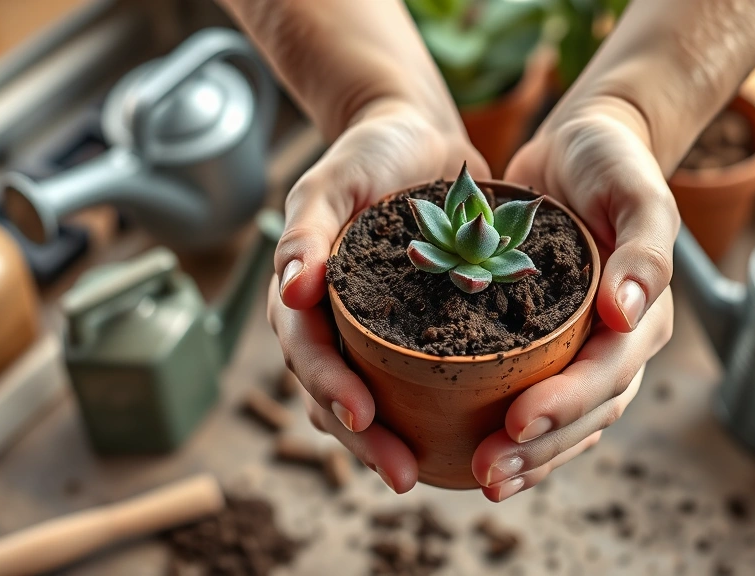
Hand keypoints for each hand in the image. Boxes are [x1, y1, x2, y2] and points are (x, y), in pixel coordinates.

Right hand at [269, 97, 489, 493]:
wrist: (417, 136)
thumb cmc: (370, 152)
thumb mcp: (335, 180)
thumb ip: (308, 229)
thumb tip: (289, 289)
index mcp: (307, 295)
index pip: (307, 353)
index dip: (330, 390)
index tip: (364, 418)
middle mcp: (336, 322)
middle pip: (335, 395)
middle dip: (365, 441)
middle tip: (403, 477)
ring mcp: (375, 332)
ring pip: (373, 399)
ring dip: (393, 441)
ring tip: (429, 474)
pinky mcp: (418, 330)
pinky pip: (418, 380)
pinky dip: (431, 412)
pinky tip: (465, 436)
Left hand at [471, 96, 677, 501]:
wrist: (583, 147)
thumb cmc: (612, 162)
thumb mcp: (636, 190)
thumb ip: (644, 250)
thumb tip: (626, 316)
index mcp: (644, 315)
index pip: (607, 375)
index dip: (565, 404)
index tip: (516, 421)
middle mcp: (618, 343)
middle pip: (587, 415)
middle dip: (540, 449)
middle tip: (487, 472)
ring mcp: (584, 349)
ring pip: (565, 423)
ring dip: (528, 457)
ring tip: (483, 481)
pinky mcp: (550, 344)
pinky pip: (537, 399)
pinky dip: (516, 433)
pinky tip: (475, 454)